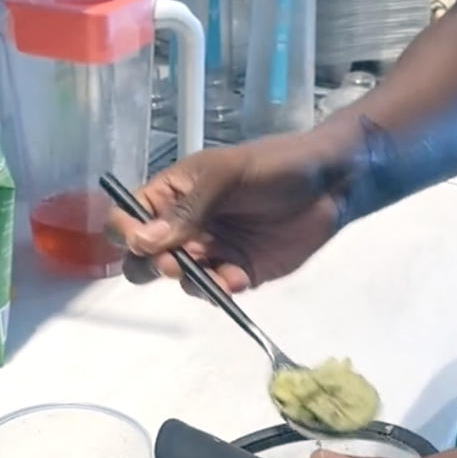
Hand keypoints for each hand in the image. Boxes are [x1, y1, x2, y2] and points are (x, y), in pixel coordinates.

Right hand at [109, 132, 350, 293]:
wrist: (330, 184)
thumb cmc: (274, 167)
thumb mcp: (225, 175)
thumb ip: (187, 208)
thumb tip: (145, 241)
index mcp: (172, 195)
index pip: (128, 218)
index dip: (126, 232)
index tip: (140, 242)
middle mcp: (185, 227)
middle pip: (146, 257)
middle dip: (151, 265)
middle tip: (174, 264)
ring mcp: (213, 251)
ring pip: (181, 279)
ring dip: (189, 281)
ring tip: (212, 275)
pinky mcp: (241, 271)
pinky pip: (218, 290)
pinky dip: (221, 290)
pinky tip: (235, 281)